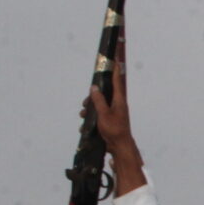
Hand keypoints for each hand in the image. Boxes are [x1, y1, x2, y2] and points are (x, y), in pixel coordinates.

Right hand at [92, 51, 143, 182]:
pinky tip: (86, 126)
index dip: (115, 69)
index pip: (117, 80)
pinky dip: (92, 117)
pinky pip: (98, 113)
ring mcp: (114, 111)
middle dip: (92, 97)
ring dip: (90, 109)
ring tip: (84, 116)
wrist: (120, 146)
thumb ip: (98, 100)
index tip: (115, 58)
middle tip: (85, 104)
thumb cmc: (114, 130)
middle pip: (103, 92)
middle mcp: (117, 103)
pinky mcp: (109, 118)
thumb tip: (94, 87)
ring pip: (99, 104)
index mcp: (119, 100)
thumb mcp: (103, 114)